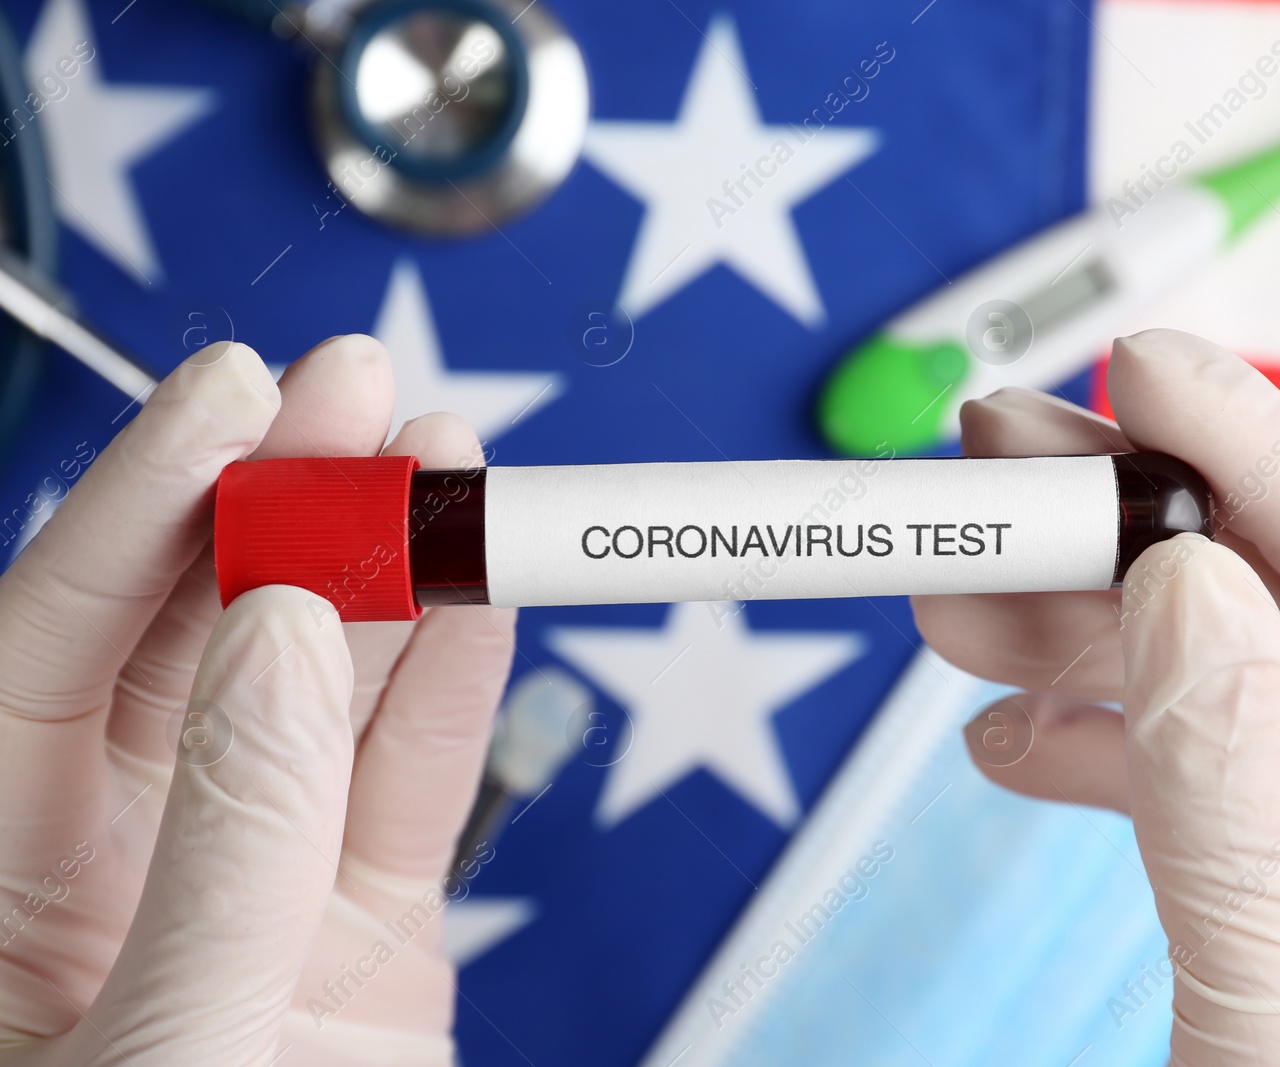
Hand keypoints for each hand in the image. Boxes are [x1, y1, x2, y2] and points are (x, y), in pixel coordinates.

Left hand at [0, 336, 515, 1064]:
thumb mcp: (168, 1050)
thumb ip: (229, 838)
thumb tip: (292, 633)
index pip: (42, 645)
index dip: (138, 504)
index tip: (231, 395)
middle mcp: (114, 870)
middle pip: (200, 639)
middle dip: (283, 502)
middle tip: (363, 393)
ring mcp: (258, 891)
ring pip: (330, 690)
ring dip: (395, 570)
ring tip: (450, 459)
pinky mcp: (373, 936)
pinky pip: (418, 779)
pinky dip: (463, 676)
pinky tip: (487, 585)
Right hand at [914, 330, 1279, 1063]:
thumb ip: (1236, 786)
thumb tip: (1177, 587)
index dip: (1279, 468)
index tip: (1147, 378)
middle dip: (1143, 543)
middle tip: (1004, 470)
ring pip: (1247, 707)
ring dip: (1094, 649)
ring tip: (959, 609)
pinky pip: (1221, 798)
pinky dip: (1110, 759)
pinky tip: (1016, 740)